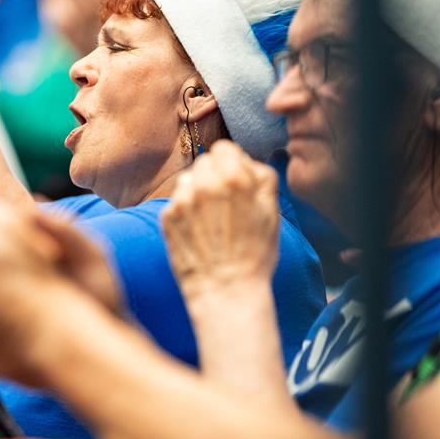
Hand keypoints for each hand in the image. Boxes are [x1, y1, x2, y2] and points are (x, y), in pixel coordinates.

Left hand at [161, 141, 280, 300]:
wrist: (225, 291)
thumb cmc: (254, 253)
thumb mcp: (272, 212)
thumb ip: (261, 177)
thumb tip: (246, 161)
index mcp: (233, 178)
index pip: (224, 148)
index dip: (232, 163)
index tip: (236, 180)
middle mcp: (204, 183)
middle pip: (205, 162)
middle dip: (214, 176)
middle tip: (225, 203)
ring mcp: (182, 200)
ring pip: (188, 180)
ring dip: (198, 191)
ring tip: (211, 219)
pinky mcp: (167, 217)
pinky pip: (176, 201)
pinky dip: (186, 211)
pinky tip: (199, 231)